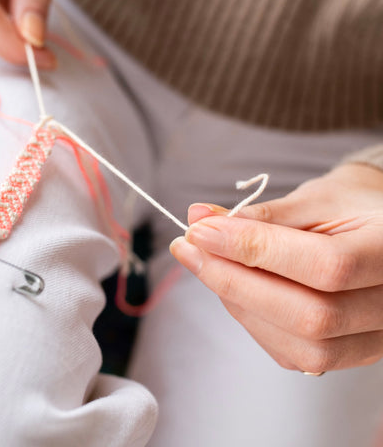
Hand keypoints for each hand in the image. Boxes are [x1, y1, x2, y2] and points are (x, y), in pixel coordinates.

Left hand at [170, 163, 382, 372]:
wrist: (377, 233)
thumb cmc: (349, 207)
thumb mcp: (314, 200)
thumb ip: (261, 216)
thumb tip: (200, 219)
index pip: (324, 266)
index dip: (254, 250)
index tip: (200, 231)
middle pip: (311, 317)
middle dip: (234, 281)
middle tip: (188, 248)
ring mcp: (374, 340)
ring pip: (300, 345)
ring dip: (238, 303)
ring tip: (207, 263)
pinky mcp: (346, 353)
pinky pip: (292, 353)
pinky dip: (251, 319)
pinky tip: (232, 288)